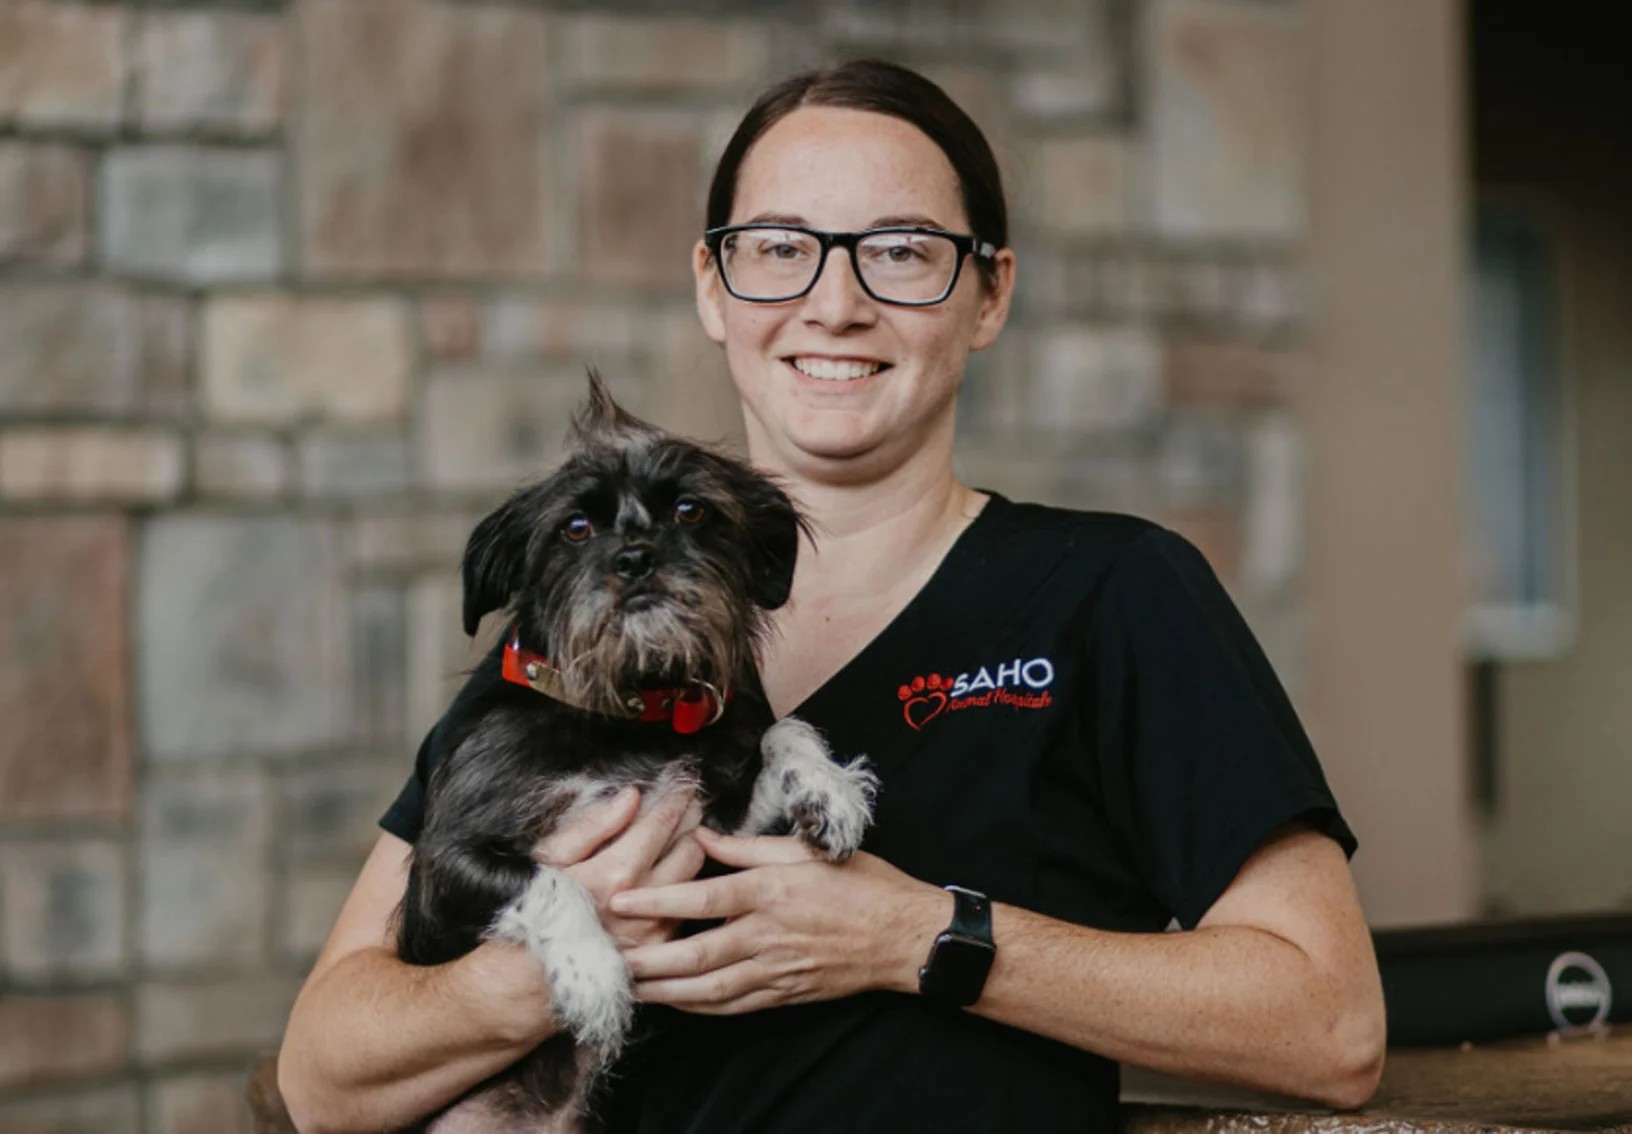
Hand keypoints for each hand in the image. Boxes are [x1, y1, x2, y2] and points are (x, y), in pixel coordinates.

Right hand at [533, 785, 706, 950]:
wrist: (533, 976)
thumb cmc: (536, 911)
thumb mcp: (552, 860)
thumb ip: (594, 825)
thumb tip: (631, 796)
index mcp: (616, 873)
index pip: (661, 824)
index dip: (676, 799)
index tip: (684, 785)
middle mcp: (643, 901)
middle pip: (689, 848)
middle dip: (692, 822)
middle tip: (689, 806)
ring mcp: (656, 928)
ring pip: (696, 877)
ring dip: (693, 851)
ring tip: (686, 835)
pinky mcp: (661, 949)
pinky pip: (686, 907)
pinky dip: (686, 884)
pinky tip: (674, 873)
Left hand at [610, 829, 946, 1014]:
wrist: (904, 935)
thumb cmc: (862, 884)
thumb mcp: (807, 849)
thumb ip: (750, 847)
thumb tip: (704, 837)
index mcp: (771, 891)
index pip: (702, 899)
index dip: (657, 901)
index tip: (620, 900)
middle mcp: (768, 934)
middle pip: (695, 954)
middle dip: (647, 960)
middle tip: (609, 959)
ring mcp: (776, 969)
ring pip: (709, 988)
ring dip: (665, 991)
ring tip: (630, 986)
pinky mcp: (785, 992)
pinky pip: (734, 1006)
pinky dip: (700, 1007)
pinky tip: (677, 1002)